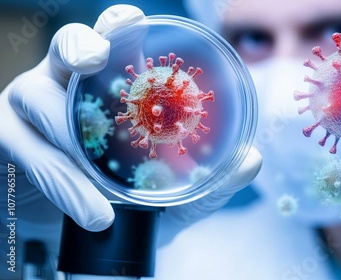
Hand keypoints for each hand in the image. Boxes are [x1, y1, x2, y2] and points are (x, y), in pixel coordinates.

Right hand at [0, 4, 261, 232]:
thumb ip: (211, 180)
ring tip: (104, 194)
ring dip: (69, 142)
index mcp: (112, 85)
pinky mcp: (8, 138)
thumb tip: (252, 160)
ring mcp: (34, 106)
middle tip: (94, 61)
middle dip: (79, 47)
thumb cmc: (130, 201)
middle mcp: (70, 85)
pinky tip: (92, 212)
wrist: (86, 235)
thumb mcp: (173, 193)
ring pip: (36, 97)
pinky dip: (59, 180)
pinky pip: (23, 148)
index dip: (119, 26)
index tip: (135, 24)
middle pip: (68, 46)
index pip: (113, 40)